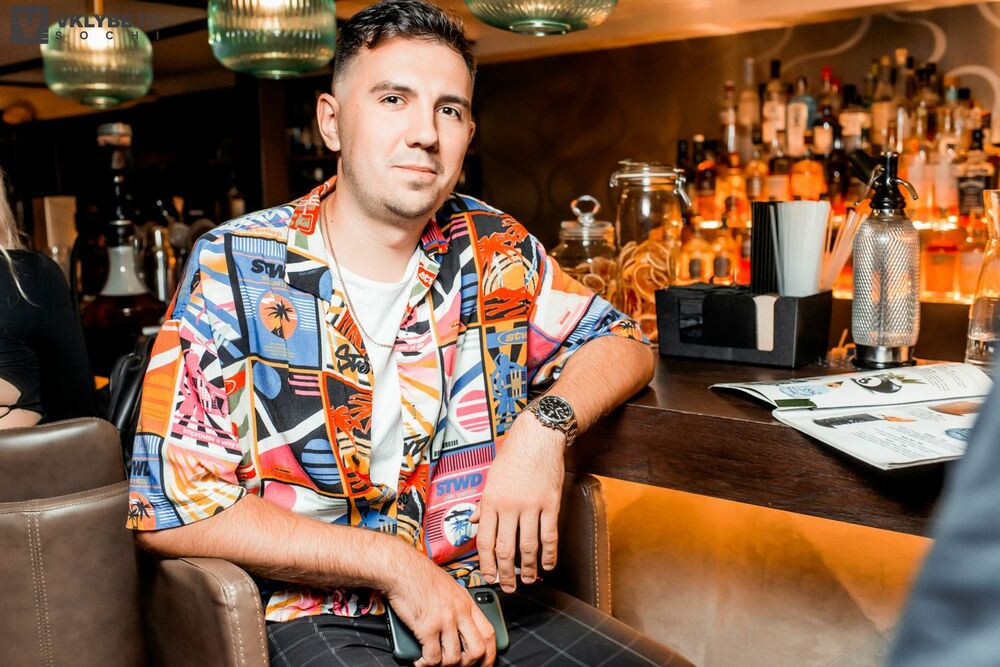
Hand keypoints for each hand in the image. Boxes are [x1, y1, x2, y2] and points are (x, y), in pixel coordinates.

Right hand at [385, 549, 495, 666]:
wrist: (401, 568)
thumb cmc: (420, 576)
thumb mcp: (449, 588)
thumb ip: (457, 608)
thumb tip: (458, 631)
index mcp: (467, 602)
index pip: (489, 634)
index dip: (489, 655)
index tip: (484, 664)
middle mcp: (460, 612)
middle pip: (476, 650)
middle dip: (467, 664)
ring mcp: (445, 620)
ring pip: (453, 658)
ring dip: (442, 665)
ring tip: (432, 661)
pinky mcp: (427, 627)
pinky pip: (432, 657)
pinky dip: (425, 664)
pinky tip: (419, 659)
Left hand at [472, 412, 564, 592]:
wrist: (538, 437)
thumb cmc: (513, 455)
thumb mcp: (491, 478)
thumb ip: (484, 503)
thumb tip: (475, 521)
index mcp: (491, 501)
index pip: (485, 540)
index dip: (486, 563)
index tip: (488, 577)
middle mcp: (509, 506)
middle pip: (505, 549)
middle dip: (506, 573)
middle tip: (507, 587)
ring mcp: (531, 506)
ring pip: (528, 546)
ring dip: (529, 568)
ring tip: (530, 580)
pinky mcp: (551, 504)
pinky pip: (550, 535)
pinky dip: (550, 554)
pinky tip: (549, 565)